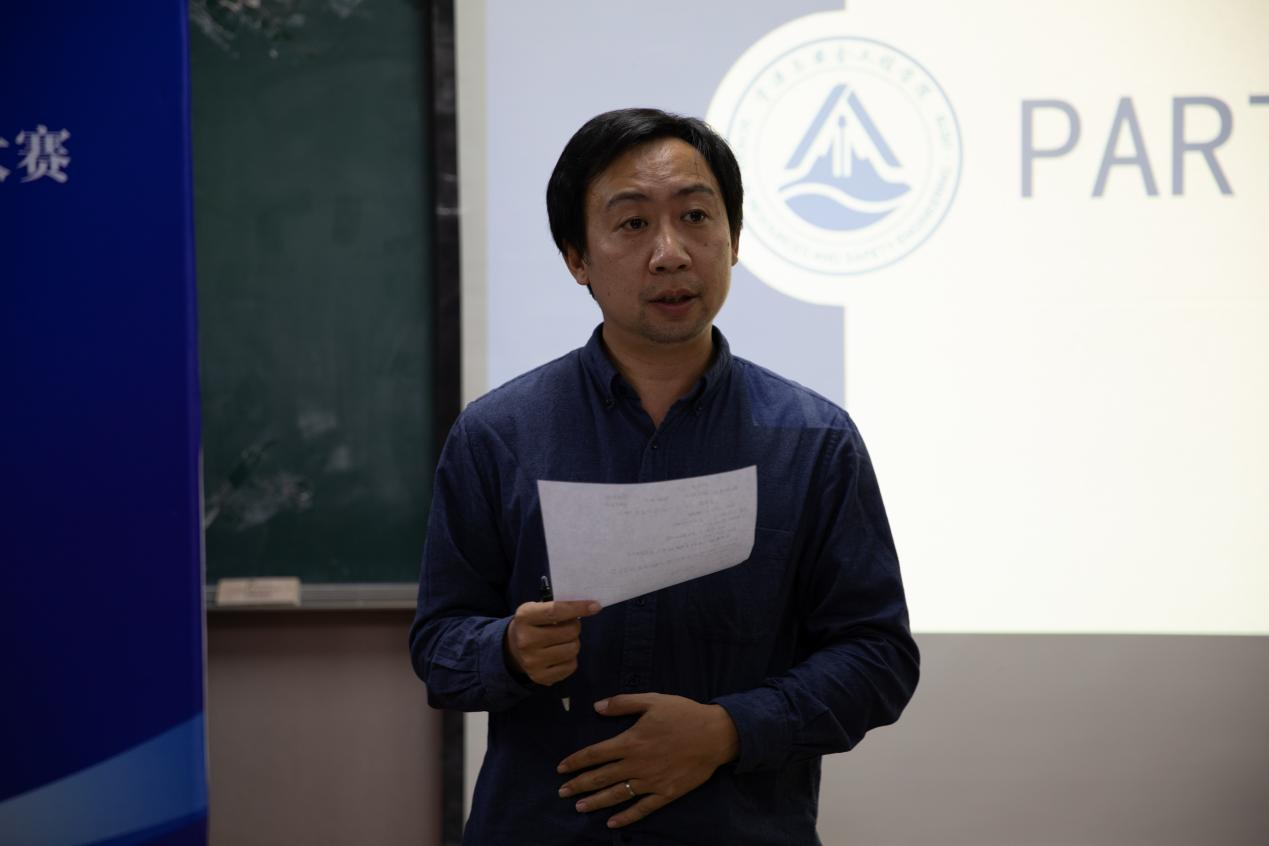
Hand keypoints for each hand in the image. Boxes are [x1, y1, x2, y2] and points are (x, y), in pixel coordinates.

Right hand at [504, 599, 600, 685]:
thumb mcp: (538, 608)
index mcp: (525, 617)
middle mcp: (526, 640)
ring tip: (562, 641)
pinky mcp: (540, 677)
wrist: (514, 649)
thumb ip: (559, 607)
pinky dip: (571, 659)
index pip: (556, 611)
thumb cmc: (533, 624)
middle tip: (567, 627)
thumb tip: (590, 607)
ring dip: (573, 643)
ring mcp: (532, 661)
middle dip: (574, 627)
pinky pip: (571, 666)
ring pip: (573, 649)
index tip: (595, 606)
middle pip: (570, 632)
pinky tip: (559, 654)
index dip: (578, 608)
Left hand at [556, 694, 739, 828]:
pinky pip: (642, 808)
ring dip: (595, 802)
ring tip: (579, 807)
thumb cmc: (683, 714)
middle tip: (561, 792)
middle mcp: (637, 764)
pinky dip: (626, 817)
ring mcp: (651, 781)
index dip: (576, 762)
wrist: (714, 734)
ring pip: (617, 795)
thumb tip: (596, 707)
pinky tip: (612, 823)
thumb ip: (623, 703)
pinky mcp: (666, 793)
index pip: (595, 754)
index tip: (561, 768)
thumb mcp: (652, 700)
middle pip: (601, 777)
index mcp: (631, 741)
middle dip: (579, 785)